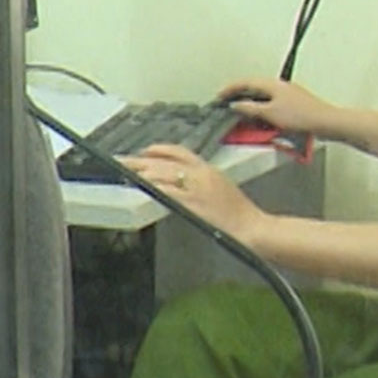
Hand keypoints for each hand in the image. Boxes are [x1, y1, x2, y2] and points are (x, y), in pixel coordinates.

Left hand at [122, 143, 270, 244]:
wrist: (254, 227)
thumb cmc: (241, 213)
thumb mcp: (222, 188)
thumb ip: (202, 182)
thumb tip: (181, 182)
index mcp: (210, 169)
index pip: (181, 152)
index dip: (160, 149)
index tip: (144, 151)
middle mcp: (202, 174)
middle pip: (166, 162)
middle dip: (141, 160)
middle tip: (122, 160)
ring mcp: (198, 188)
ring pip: (164, 173)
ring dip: (142, 172)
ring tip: (125, 171)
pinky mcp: (194, 203)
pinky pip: (169, 191)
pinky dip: (154, 187)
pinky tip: (142, 186)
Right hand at [217, 77, 335, 137]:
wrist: (327, 123)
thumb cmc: (302, 116)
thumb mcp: (269, 114)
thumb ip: (250, 108)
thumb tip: (236, 105)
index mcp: (272, 84)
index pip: (244, 82)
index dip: (229, 89)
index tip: (219, 96)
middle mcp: (280, 86)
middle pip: (253, 87)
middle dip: (239, 94)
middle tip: (227, 102)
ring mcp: (288, 94)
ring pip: (263, 95)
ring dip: (251, 102)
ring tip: (242, 112)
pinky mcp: (294, 104)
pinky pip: (272, 103)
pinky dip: (262, 108)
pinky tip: (262, 118)